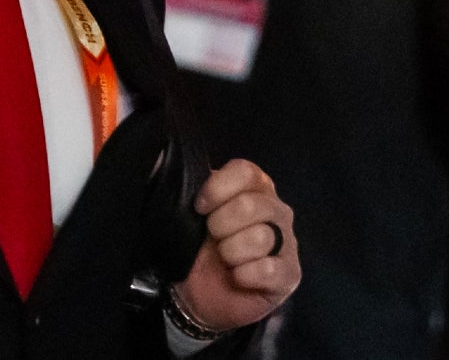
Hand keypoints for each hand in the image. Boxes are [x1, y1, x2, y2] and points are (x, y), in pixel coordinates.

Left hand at [174, 159, 299, 331]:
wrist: (198, 294)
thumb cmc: (195, 245)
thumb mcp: (180, 210)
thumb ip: (173, 181)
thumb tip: (159, 155)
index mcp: (253, 187)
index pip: (246, 171)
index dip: (218, 188)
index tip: (199, 207)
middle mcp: (275, 209)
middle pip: (252, 204)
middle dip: (220, 225)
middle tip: (212, 238)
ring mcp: (287, 242)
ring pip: (261, 237)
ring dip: (231, 252)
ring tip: (224, 260)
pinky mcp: (289, 274)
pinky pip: (270, 269)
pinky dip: (244, 274)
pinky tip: (236, 277)